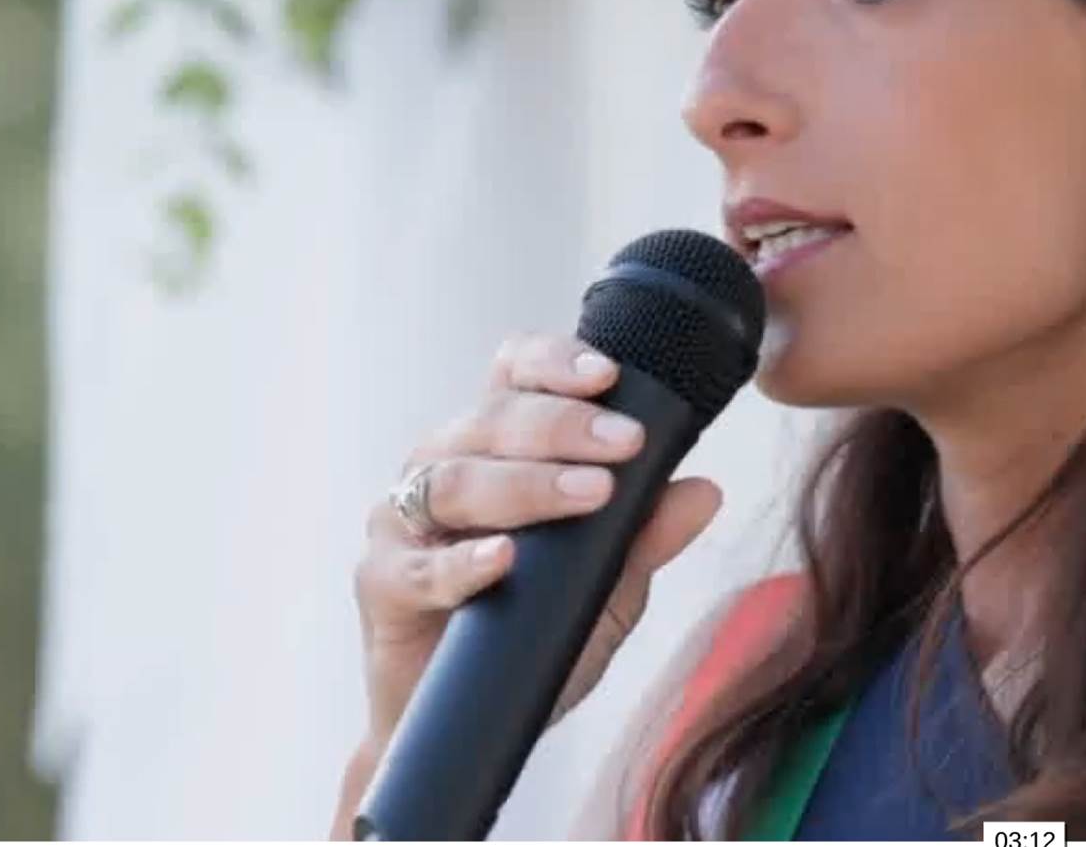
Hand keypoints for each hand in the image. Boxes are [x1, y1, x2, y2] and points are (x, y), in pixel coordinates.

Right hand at [351, 333, 722, 753]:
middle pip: (492, 419)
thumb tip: (704, 491)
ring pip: (455, 479)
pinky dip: (463, 561)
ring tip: (589, 493)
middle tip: (626, 444)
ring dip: (528, 484)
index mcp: (495, 444)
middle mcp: (443, 464)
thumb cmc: (536, 629)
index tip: (608, 374)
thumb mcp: (609, 584)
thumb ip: (646, 535)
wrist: (475, 721)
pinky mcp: (381, 582)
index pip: (514, 374)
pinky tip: (503, 558)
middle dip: (564, 426)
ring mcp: (403, 520)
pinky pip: (417, 567)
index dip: (553, 362)